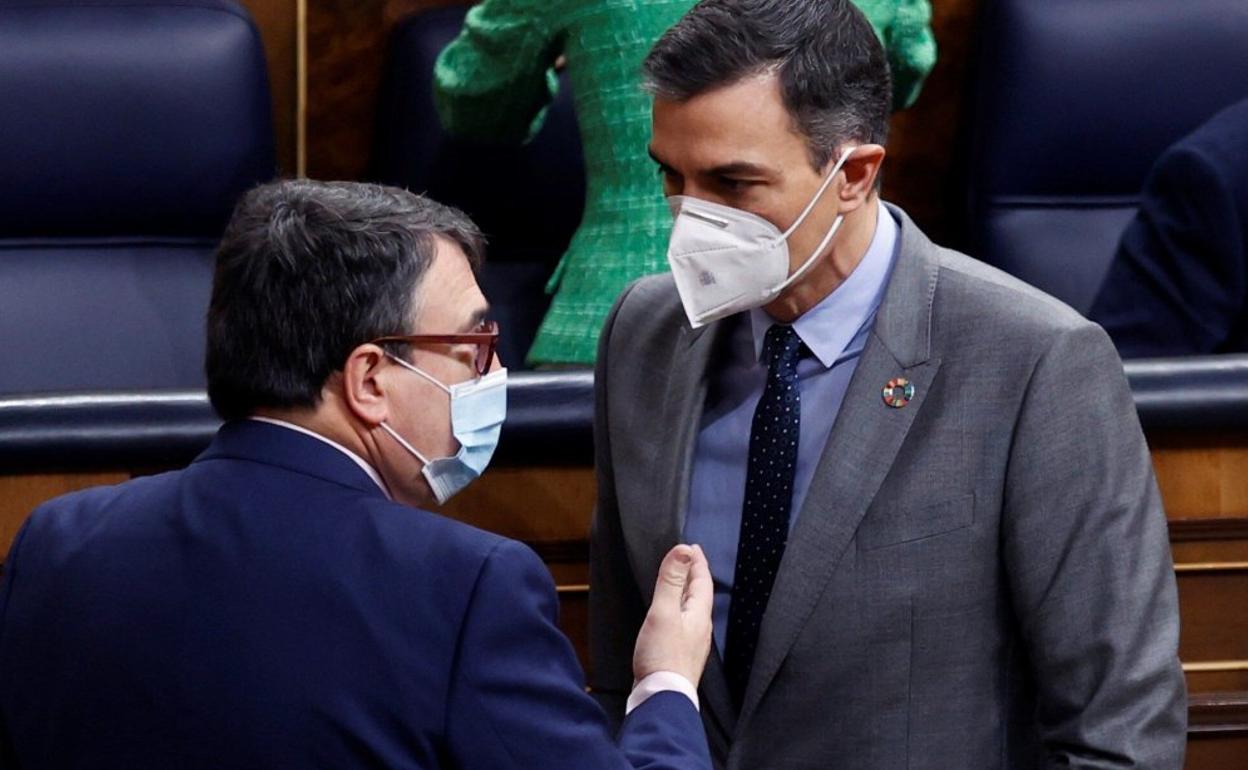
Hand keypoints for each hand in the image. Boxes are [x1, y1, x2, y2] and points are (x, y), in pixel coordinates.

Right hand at [632, 544, 712, 684]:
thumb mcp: (664, 612)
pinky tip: (670, 617)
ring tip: (679, 583)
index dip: (697, 562)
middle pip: (700, 595)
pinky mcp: (681, 654)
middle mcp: (700, 628)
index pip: (702, 581)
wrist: (662, 697)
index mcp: (699, 615)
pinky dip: (679, 610)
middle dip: (694, 575)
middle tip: (687, 560)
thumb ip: (671, 581)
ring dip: (687, 592)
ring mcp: (692, 643)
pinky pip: (684, 623)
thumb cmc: (662, 656)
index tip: (692, 547)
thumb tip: (683, 550)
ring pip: (693, 610)